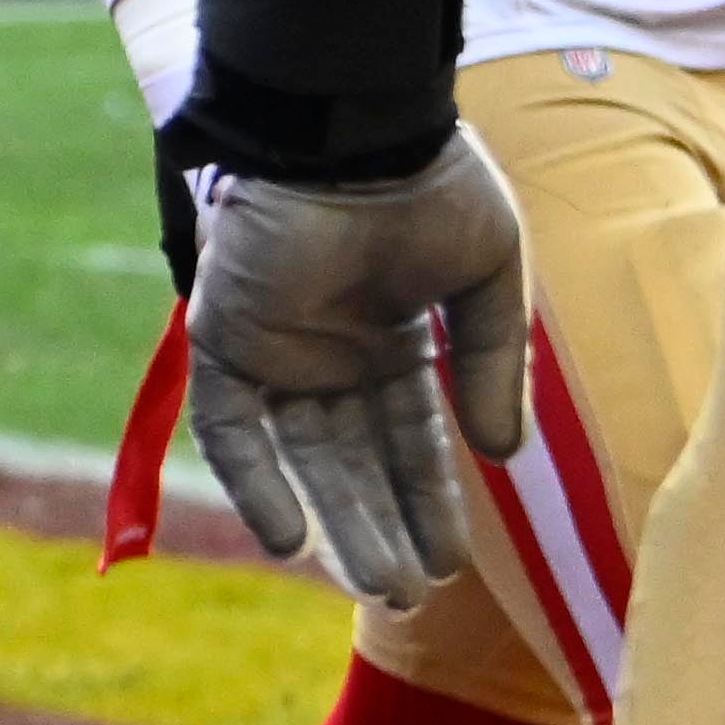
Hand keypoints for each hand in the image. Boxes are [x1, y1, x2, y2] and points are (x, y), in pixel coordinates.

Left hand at [176, 134, 527, 604]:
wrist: (358, 131)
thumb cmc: (433, 187)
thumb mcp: (489, 281)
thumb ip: (491, 365)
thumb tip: (502, 455)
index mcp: (390, 338)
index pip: (408, 438)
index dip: (430, 497)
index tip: (452, 558)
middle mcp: (328, 352)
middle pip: (352, 460)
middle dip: (382, 525)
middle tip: (408, 592)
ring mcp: (273, 347)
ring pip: (301, 456)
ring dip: (334, 520)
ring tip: (376, 585)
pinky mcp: (222, 337)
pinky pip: (230, 428)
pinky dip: (256, 483)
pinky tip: (290, 540)